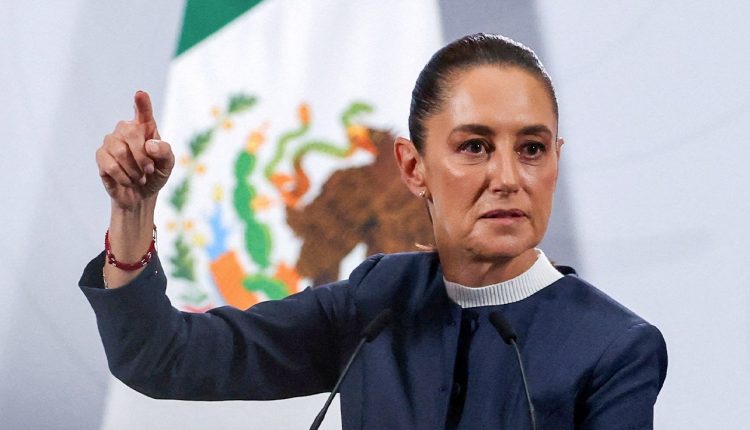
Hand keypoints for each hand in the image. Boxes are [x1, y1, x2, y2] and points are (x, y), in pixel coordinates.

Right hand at [96, 91, 174, 209]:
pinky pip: (110, 164)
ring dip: (134, 170)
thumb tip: (150, 144)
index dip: (142, 103)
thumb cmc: (155, 174)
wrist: (140, 194)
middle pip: (131, 133)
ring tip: (140, 178)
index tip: (140, 94)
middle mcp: (126, 129)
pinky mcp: (101, 156)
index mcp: (145, 128)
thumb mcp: (167, 165)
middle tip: (149, 170)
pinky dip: (124, 177)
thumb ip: (165, 152)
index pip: (143, 112)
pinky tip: (128, 180)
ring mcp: (111, 141)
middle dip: (143, 156)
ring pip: (120, 151)